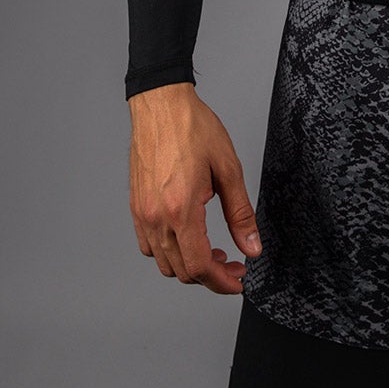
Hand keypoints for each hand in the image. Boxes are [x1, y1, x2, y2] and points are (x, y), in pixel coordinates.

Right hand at [128, 82, 263, 293]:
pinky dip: (170, 252)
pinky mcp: (136, 207)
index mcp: (181, 210)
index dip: (222, 282)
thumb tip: (252, 247)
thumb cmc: (193, 128)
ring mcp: (143, 214)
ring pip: (165, 263)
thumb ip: (241, 213)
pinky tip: (189, 237)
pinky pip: (150, 246)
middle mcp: (157, 218)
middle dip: (211, 276)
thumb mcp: (228, 168)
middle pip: (182, 271)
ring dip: (190, 266)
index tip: (239, 280)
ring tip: (214, 252)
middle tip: (234, 265)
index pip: (200, 266)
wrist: (161, 105)